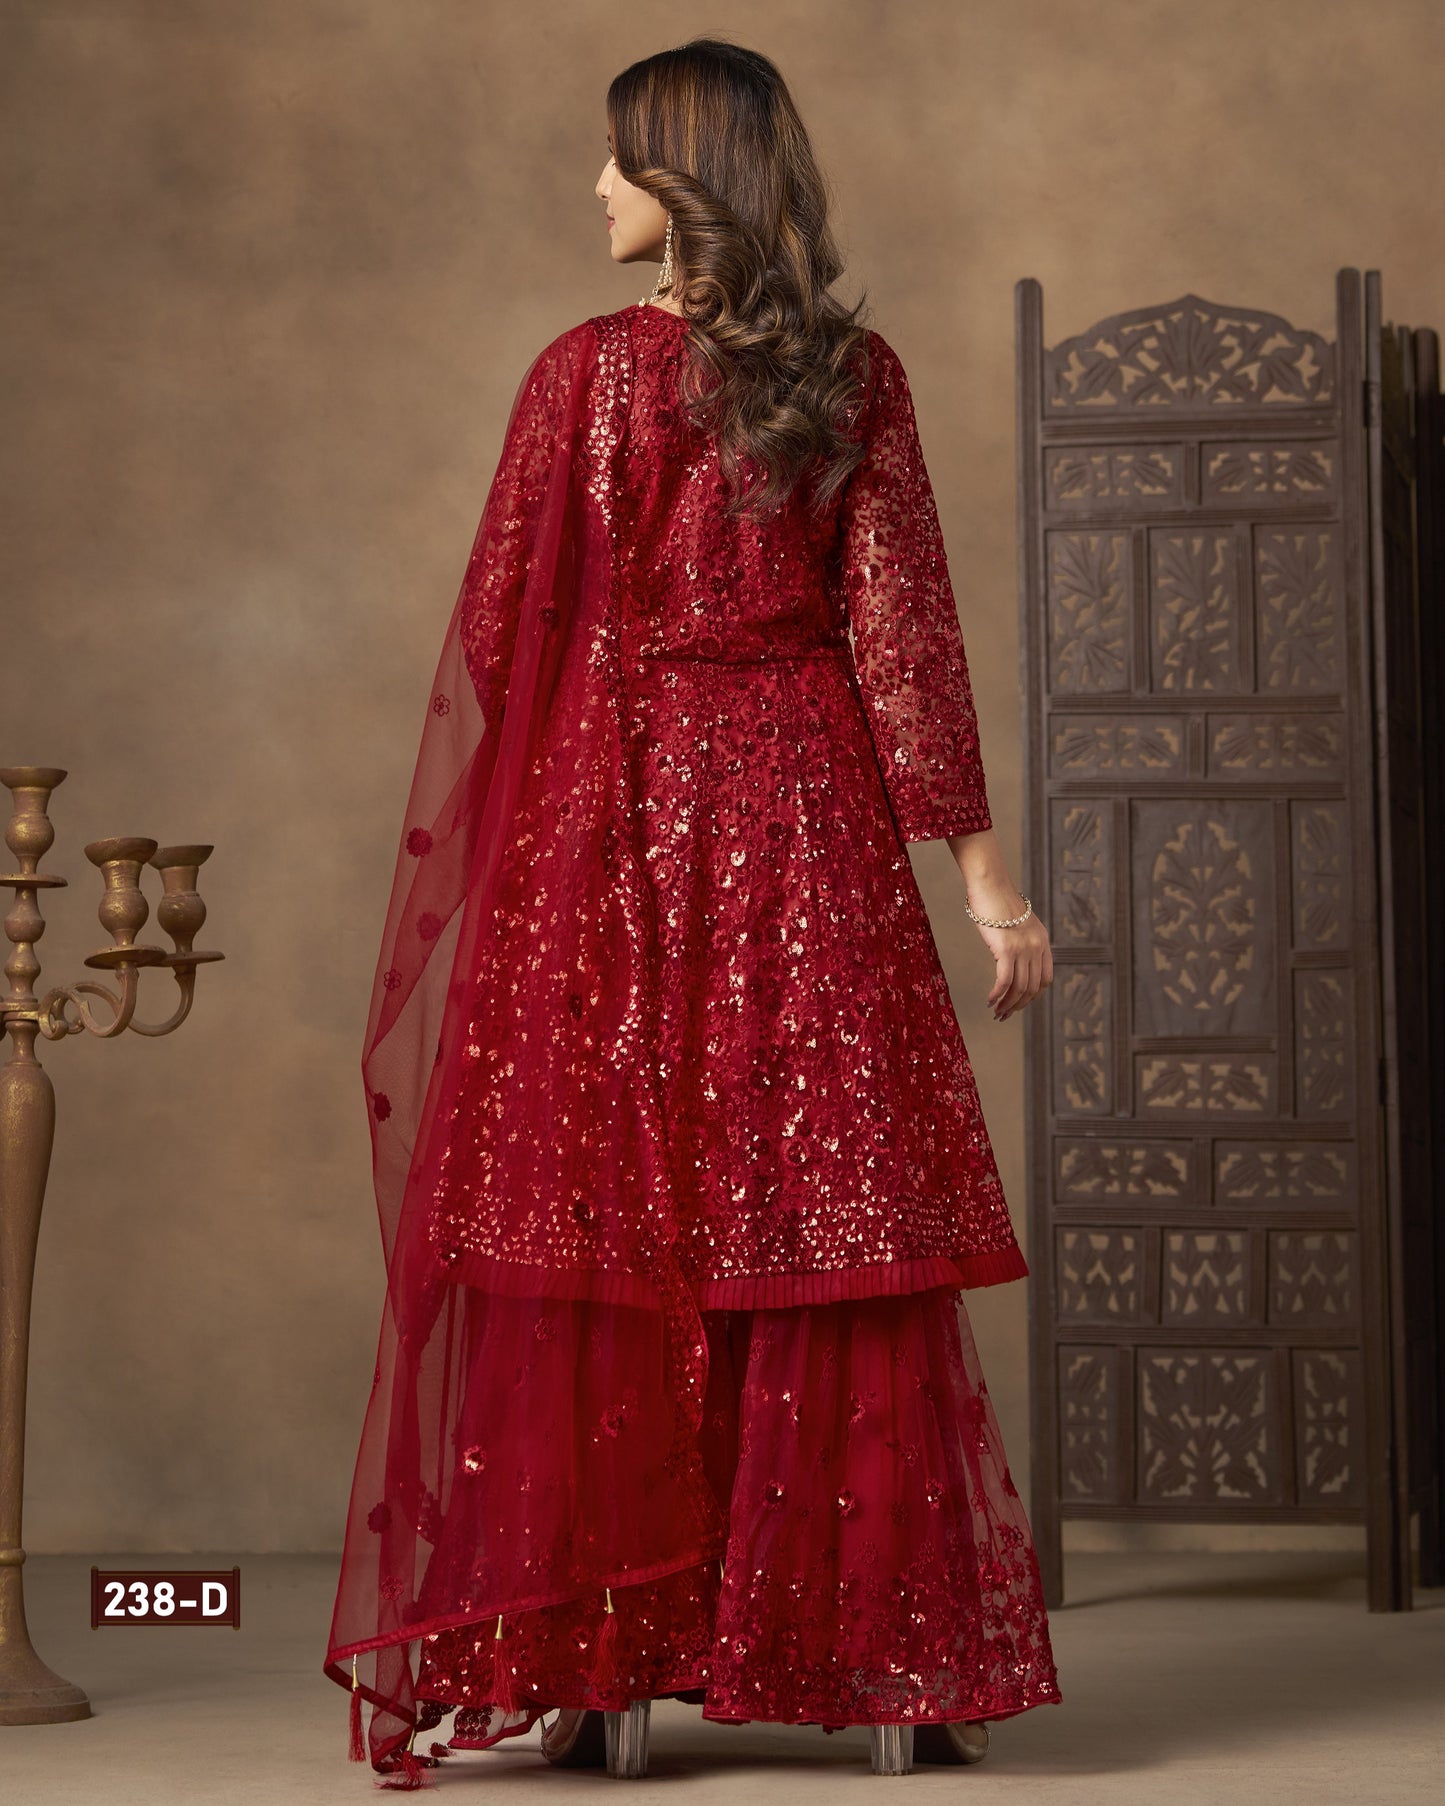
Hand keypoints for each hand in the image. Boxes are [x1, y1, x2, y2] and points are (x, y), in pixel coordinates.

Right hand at [974, 905, 1052, 1020]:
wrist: (991, 885)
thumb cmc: (997, 901)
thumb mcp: (1017, 923)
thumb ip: (1020, 941)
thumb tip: (1009, 960)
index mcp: (1043, 942)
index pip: (1045, 979)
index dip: (1033, 996)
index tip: (1019, 1003)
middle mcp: (1037, 947)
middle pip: (1031, 988)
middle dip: (1018, 1005)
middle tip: (1004, 1015)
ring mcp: (1023, 949)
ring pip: (1019, 988)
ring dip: (1007, 1004)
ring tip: (996, 1011)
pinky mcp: (1007, 949)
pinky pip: (1004, 980)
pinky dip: (997, 994)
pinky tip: (990, 999)